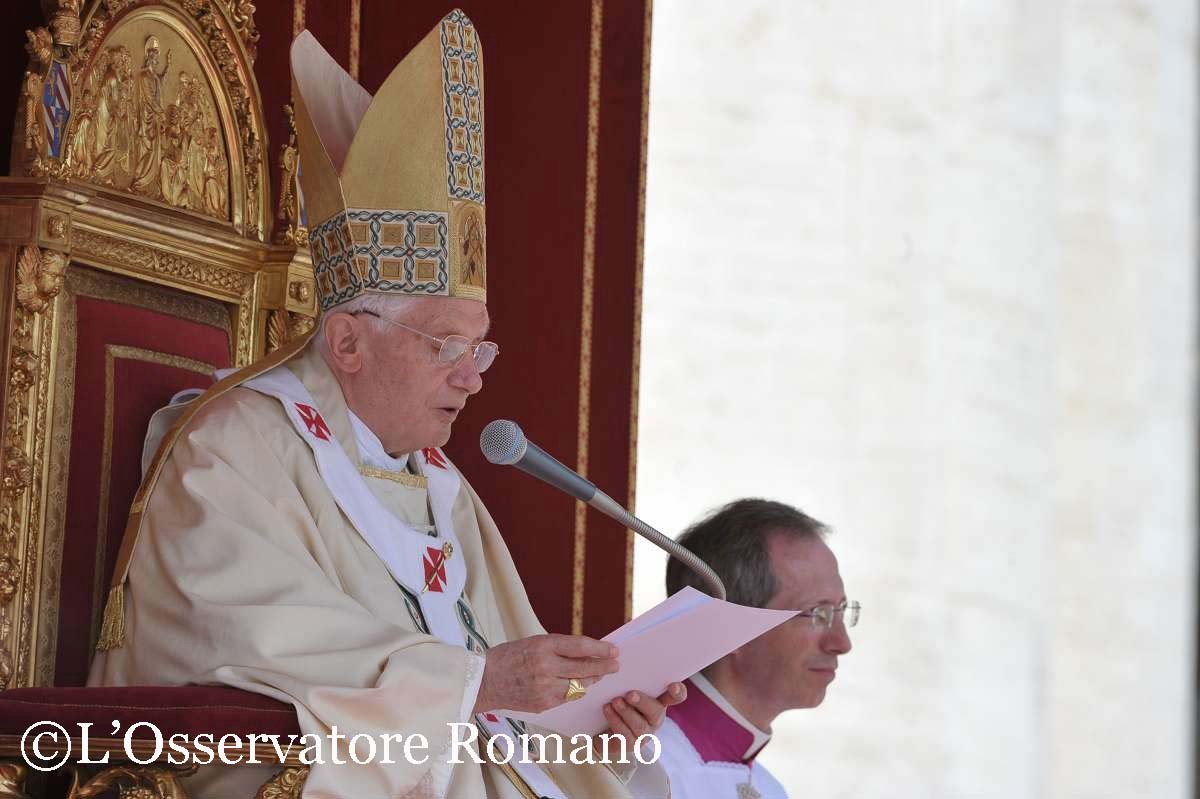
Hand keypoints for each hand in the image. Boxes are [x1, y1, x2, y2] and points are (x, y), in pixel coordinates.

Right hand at [473, 634, 618, 713]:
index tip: (613, 650)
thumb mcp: (533, 643)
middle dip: (603, 666)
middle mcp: (545, 667)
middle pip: (584, 668)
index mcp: (542, 646)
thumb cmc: (508, 657)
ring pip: (579, 685)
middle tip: (615, 664)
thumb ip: (558, 648)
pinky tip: (580, 685)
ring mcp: (544, 689)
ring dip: (592, 680)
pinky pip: (567, 697)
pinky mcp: (543, 704)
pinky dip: (575, 690)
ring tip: (600, 675)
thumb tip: (586, 651)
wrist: (483, 681)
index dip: (600, 649)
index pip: (580, 647)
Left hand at [601, 682, 686, 748]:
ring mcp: (644, 734)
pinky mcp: (630, 745)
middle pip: (656, 712)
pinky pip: (625, 736)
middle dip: (643, 702)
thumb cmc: (616, 699)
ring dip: (626, 712)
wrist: (597, 726)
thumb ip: (631, 678)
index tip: (673, 685)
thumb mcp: (624, 686)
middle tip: (630, 694)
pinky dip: (616, 721)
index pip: (676, 697)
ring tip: (615, 701)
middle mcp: (654, 718)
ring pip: (639, 725)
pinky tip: (608, 710)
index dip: (678, 692)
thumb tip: (624, 659)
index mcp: (658, 701)